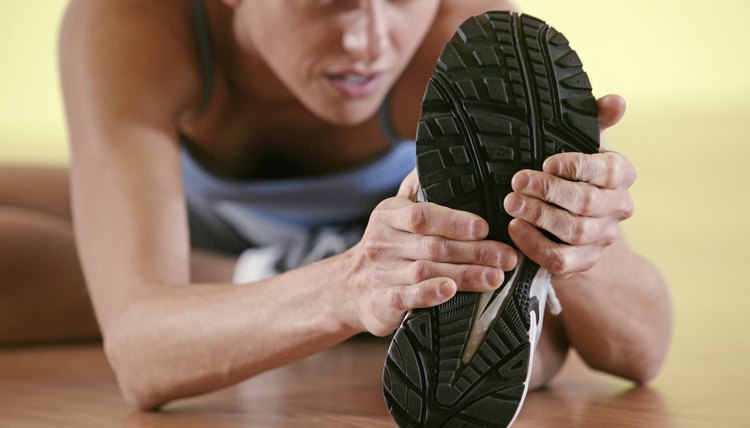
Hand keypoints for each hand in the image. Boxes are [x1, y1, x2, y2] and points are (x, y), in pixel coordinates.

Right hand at [344, 169, 517, 335]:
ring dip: (465, 275)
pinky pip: (406, 297)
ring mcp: (381, 274)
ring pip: (427, 272)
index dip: (454, 221)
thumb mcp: (391, 214)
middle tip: (506, 256)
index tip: (483, 227)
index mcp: (389, 216)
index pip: (422, 215)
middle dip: (475, 251)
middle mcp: (384, 243)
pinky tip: (450, 291)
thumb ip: (414, 188)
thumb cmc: (382, 248)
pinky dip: (429, 294)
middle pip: (432, 246)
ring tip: (495, 277)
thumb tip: (433, 155)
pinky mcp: (381, 303)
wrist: (347, 290)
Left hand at [502, 95, 635, 277]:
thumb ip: (595, 120)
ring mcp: (601, 238)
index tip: (547, 162)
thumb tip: (616, 101)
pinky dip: (534, 244)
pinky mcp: (582, 263)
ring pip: (572, 231)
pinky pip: (559, 259)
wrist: (575, 227)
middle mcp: (617, 208)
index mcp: (620, 175)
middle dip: (548, 191)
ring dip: (538, 215)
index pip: (608, 171)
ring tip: (511, 202)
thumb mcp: (582, 145)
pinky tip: (514, 227)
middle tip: (517, 181)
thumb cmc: (572, 175)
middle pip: (585, 202)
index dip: (577, 167)